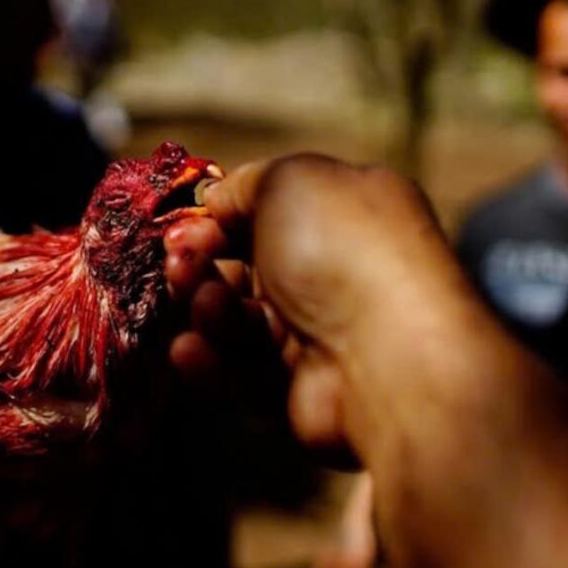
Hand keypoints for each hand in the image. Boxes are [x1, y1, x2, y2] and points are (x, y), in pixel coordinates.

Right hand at [166, 153, 476, 456]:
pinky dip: (210, 357)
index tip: (185, 222)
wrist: (387, 357)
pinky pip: (240, 368)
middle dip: (200, 259)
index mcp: (341, 213)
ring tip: (202, 303)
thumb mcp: (291, 180)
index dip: (219, 215)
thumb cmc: (342, 250)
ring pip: (236, 315)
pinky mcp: (297, 387)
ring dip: (206, 305)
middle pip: (242, 263)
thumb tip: (217, 199)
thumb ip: (247, 182)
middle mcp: (332, 270)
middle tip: (180, 261)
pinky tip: (189, 350)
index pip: (266, 211)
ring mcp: (317, 331)